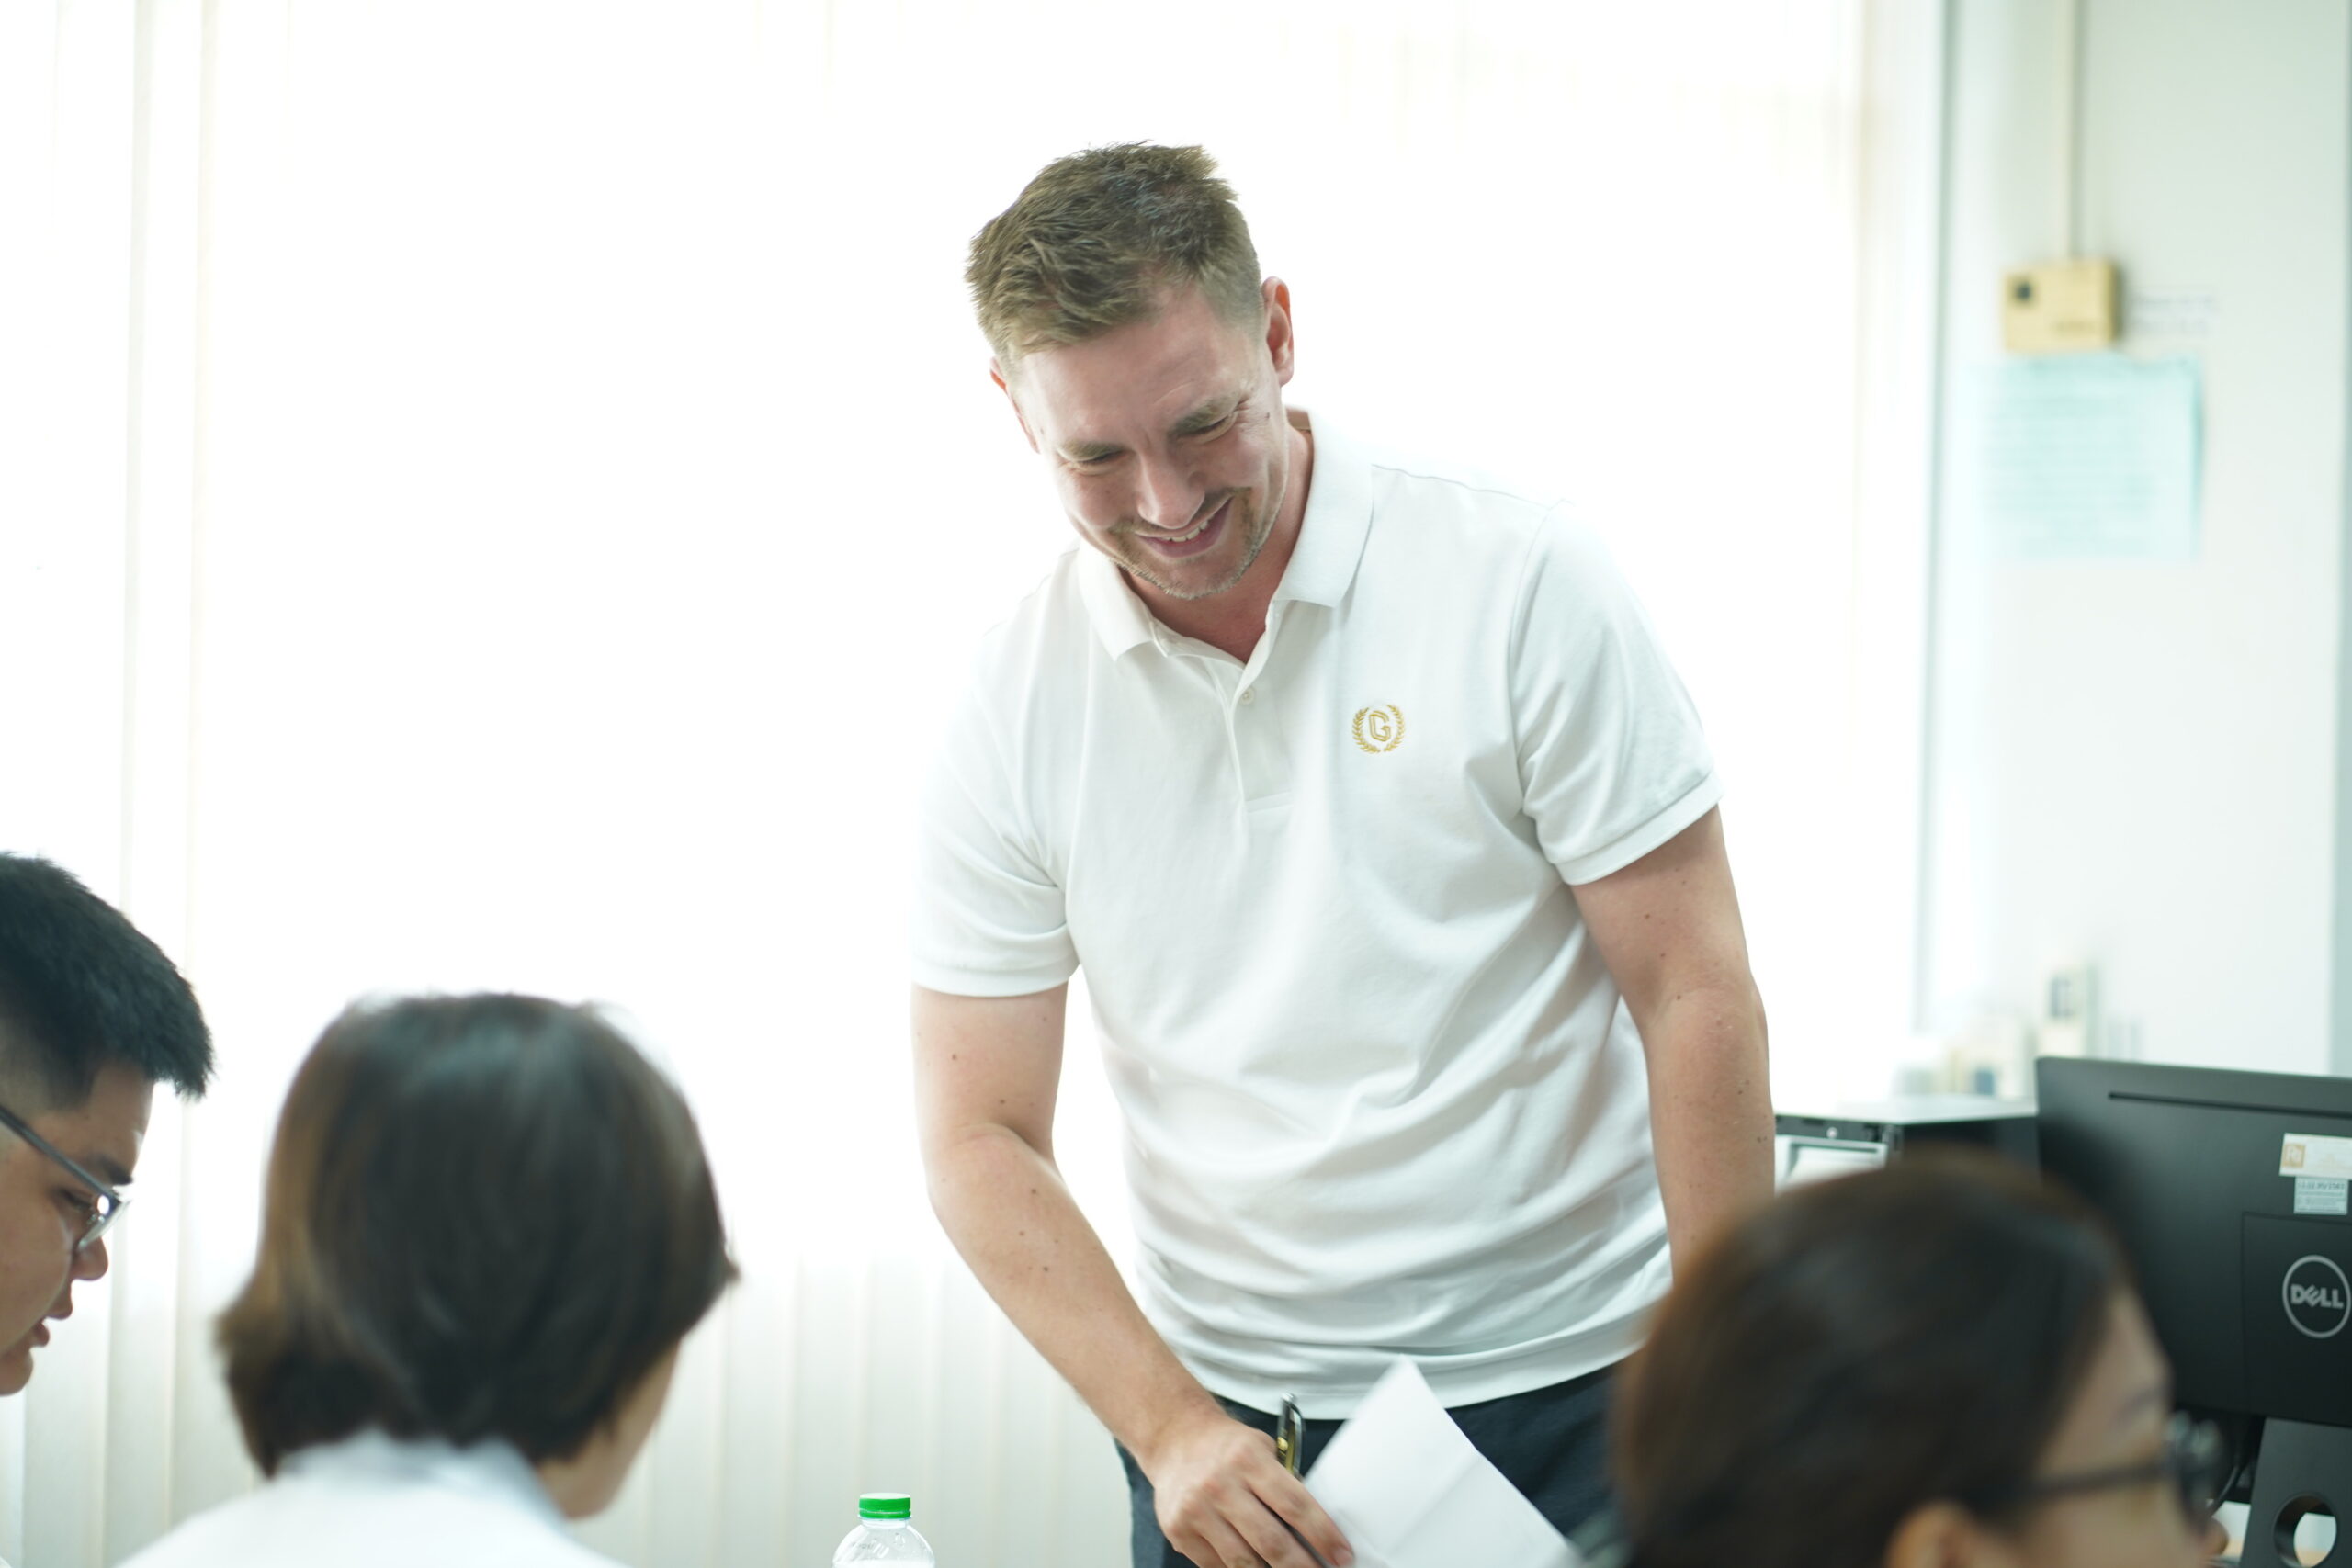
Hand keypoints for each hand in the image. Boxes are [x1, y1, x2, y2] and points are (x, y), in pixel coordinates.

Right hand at [1144, 1407, 1353, 1567]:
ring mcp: (1196, 1510)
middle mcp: (1220, 1484)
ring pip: (1245, 1562)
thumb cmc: (1227, 1447)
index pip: (1295, 1505)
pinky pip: (1218, 1566)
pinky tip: (1258, 1567)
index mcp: (1248, 1459)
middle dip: (1304, 1566)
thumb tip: (1317, 1529)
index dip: (1323, 1535)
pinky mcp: (1179, 1531)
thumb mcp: (1262, 1448)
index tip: (1342, 1555)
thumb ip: (1284, 1483)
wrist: (1175, 1439)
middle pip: (1272, 1542)